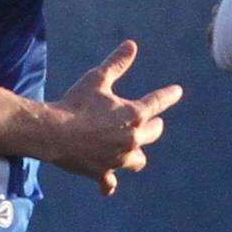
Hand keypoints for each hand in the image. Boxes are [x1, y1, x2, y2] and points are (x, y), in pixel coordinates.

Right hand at [49, 39, 183, 195]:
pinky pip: (109, 182)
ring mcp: (118, 158)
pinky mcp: (102, 172)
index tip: (177, 91)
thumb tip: (132, 45)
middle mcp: (132, 139)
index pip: (157, 102)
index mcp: (134, 115)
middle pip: (152, 133)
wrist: (53, 132)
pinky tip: (108, 187)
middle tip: (155, 123)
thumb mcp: (97, 79)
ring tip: (133, 152)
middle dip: (154, 126)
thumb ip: (117, 63)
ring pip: (137, 159)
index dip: (169, 95)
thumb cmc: (75, 103)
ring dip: (136, 154)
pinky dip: (108, 183)